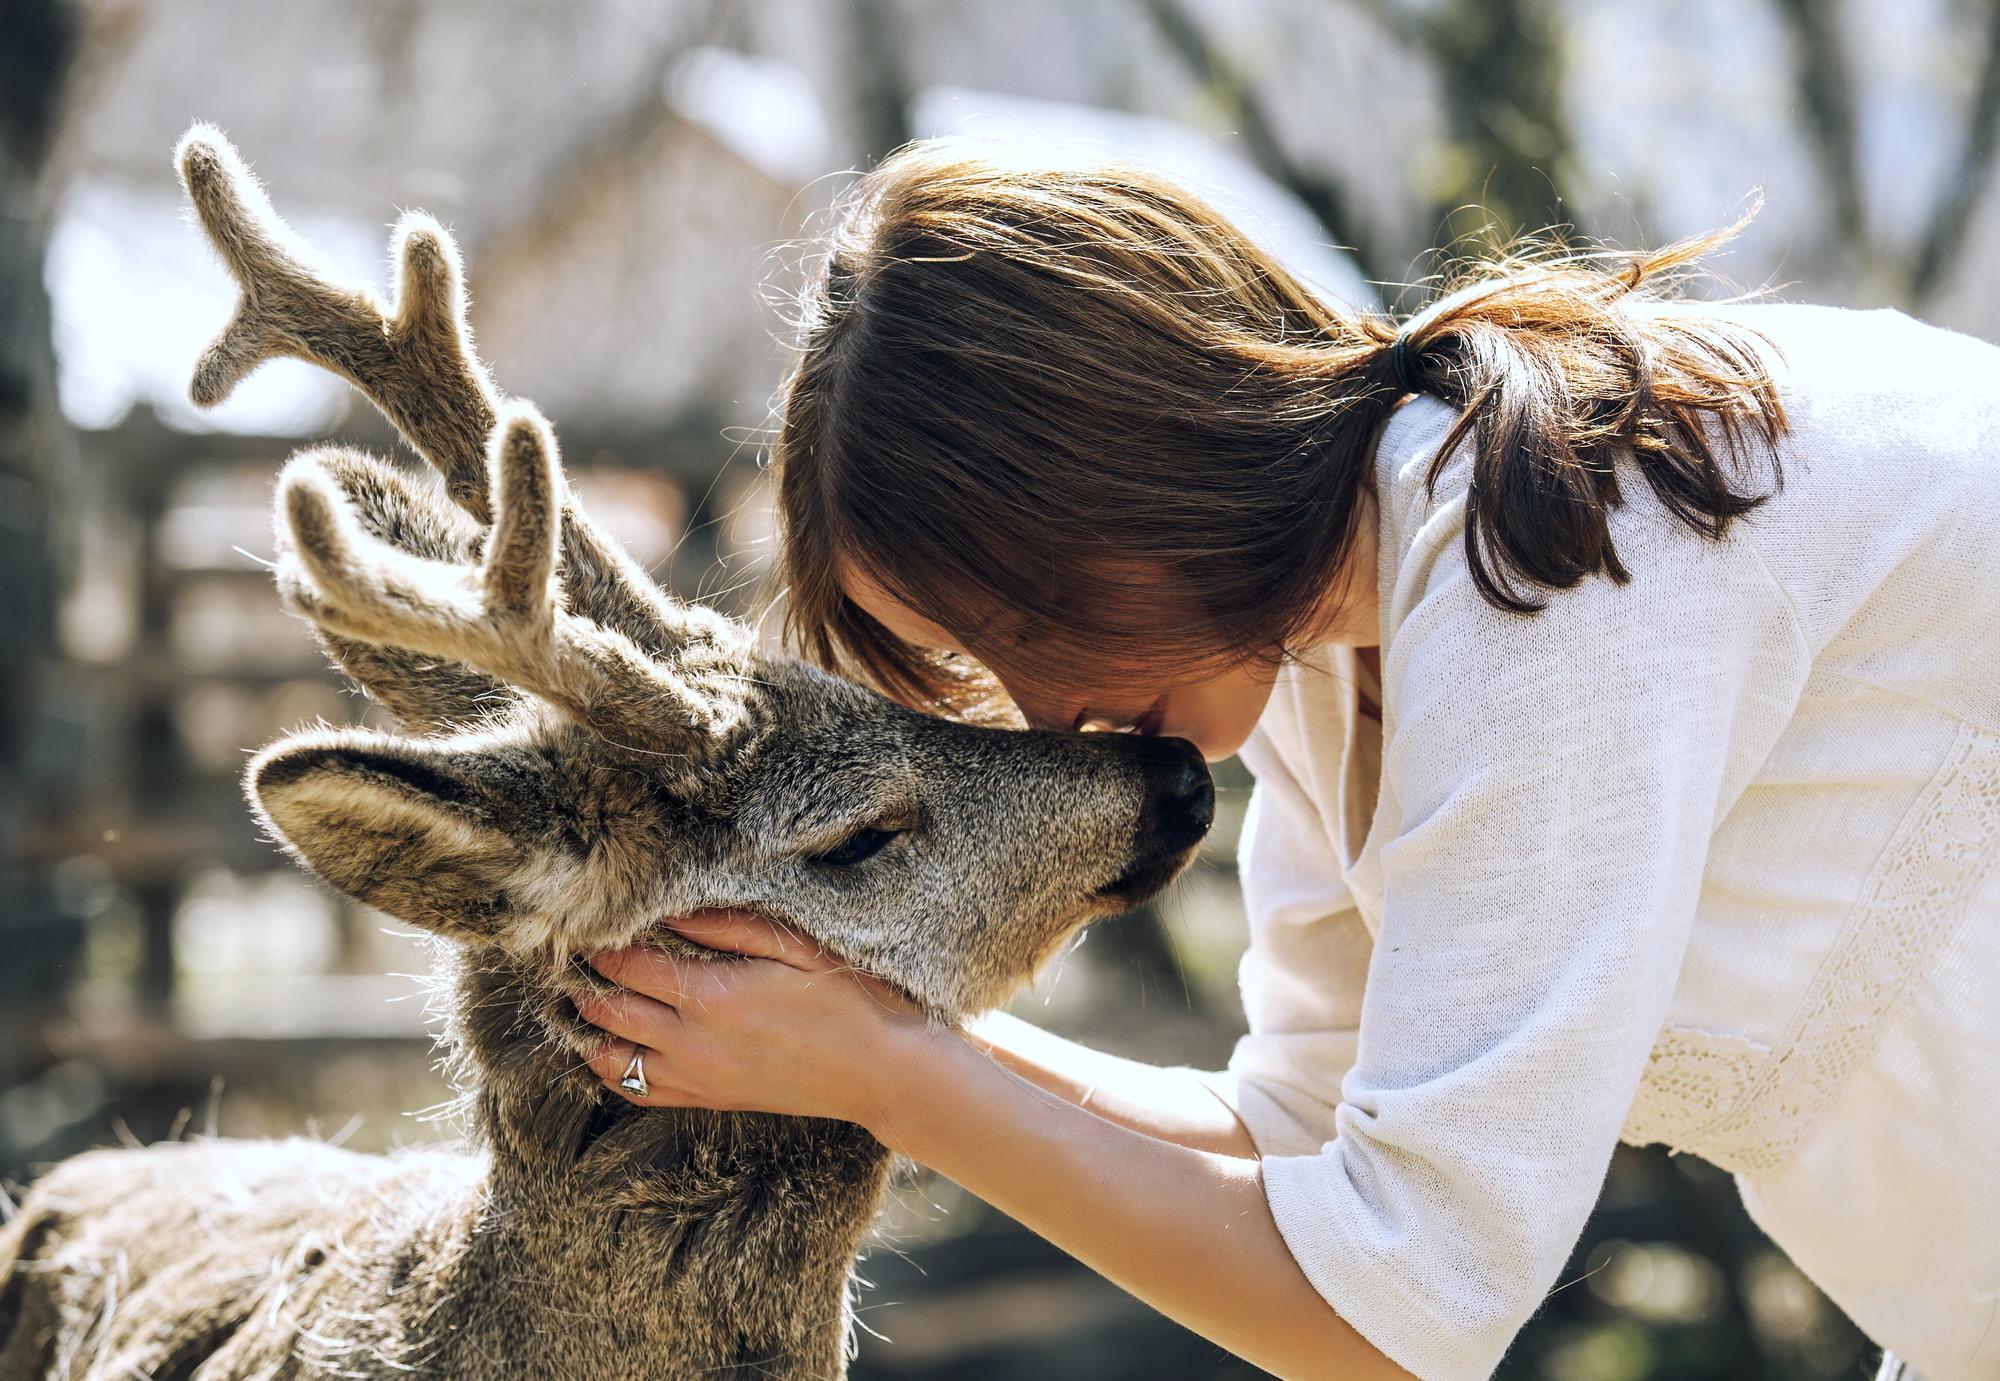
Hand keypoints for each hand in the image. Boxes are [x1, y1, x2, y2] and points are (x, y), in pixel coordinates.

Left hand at [577, 910, 930, 1129]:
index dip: (597, 940)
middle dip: (578, 978)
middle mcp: (694, 1043)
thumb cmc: (851, 999)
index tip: (578, 919)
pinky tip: (605, 1043)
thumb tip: (667, 909)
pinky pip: (635, 1091)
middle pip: (606, 1008)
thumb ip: (727, 925)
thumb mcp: (797, 946)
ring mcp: (698, 1078)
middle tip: (561, 950)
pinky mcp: (708, 1099)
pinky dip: (608, 1067)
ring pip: (609, 1056)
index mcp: (715, 996)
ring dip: (584, 1024)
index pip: (628, 964)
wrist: (884, 1073)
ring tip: (573, 992)